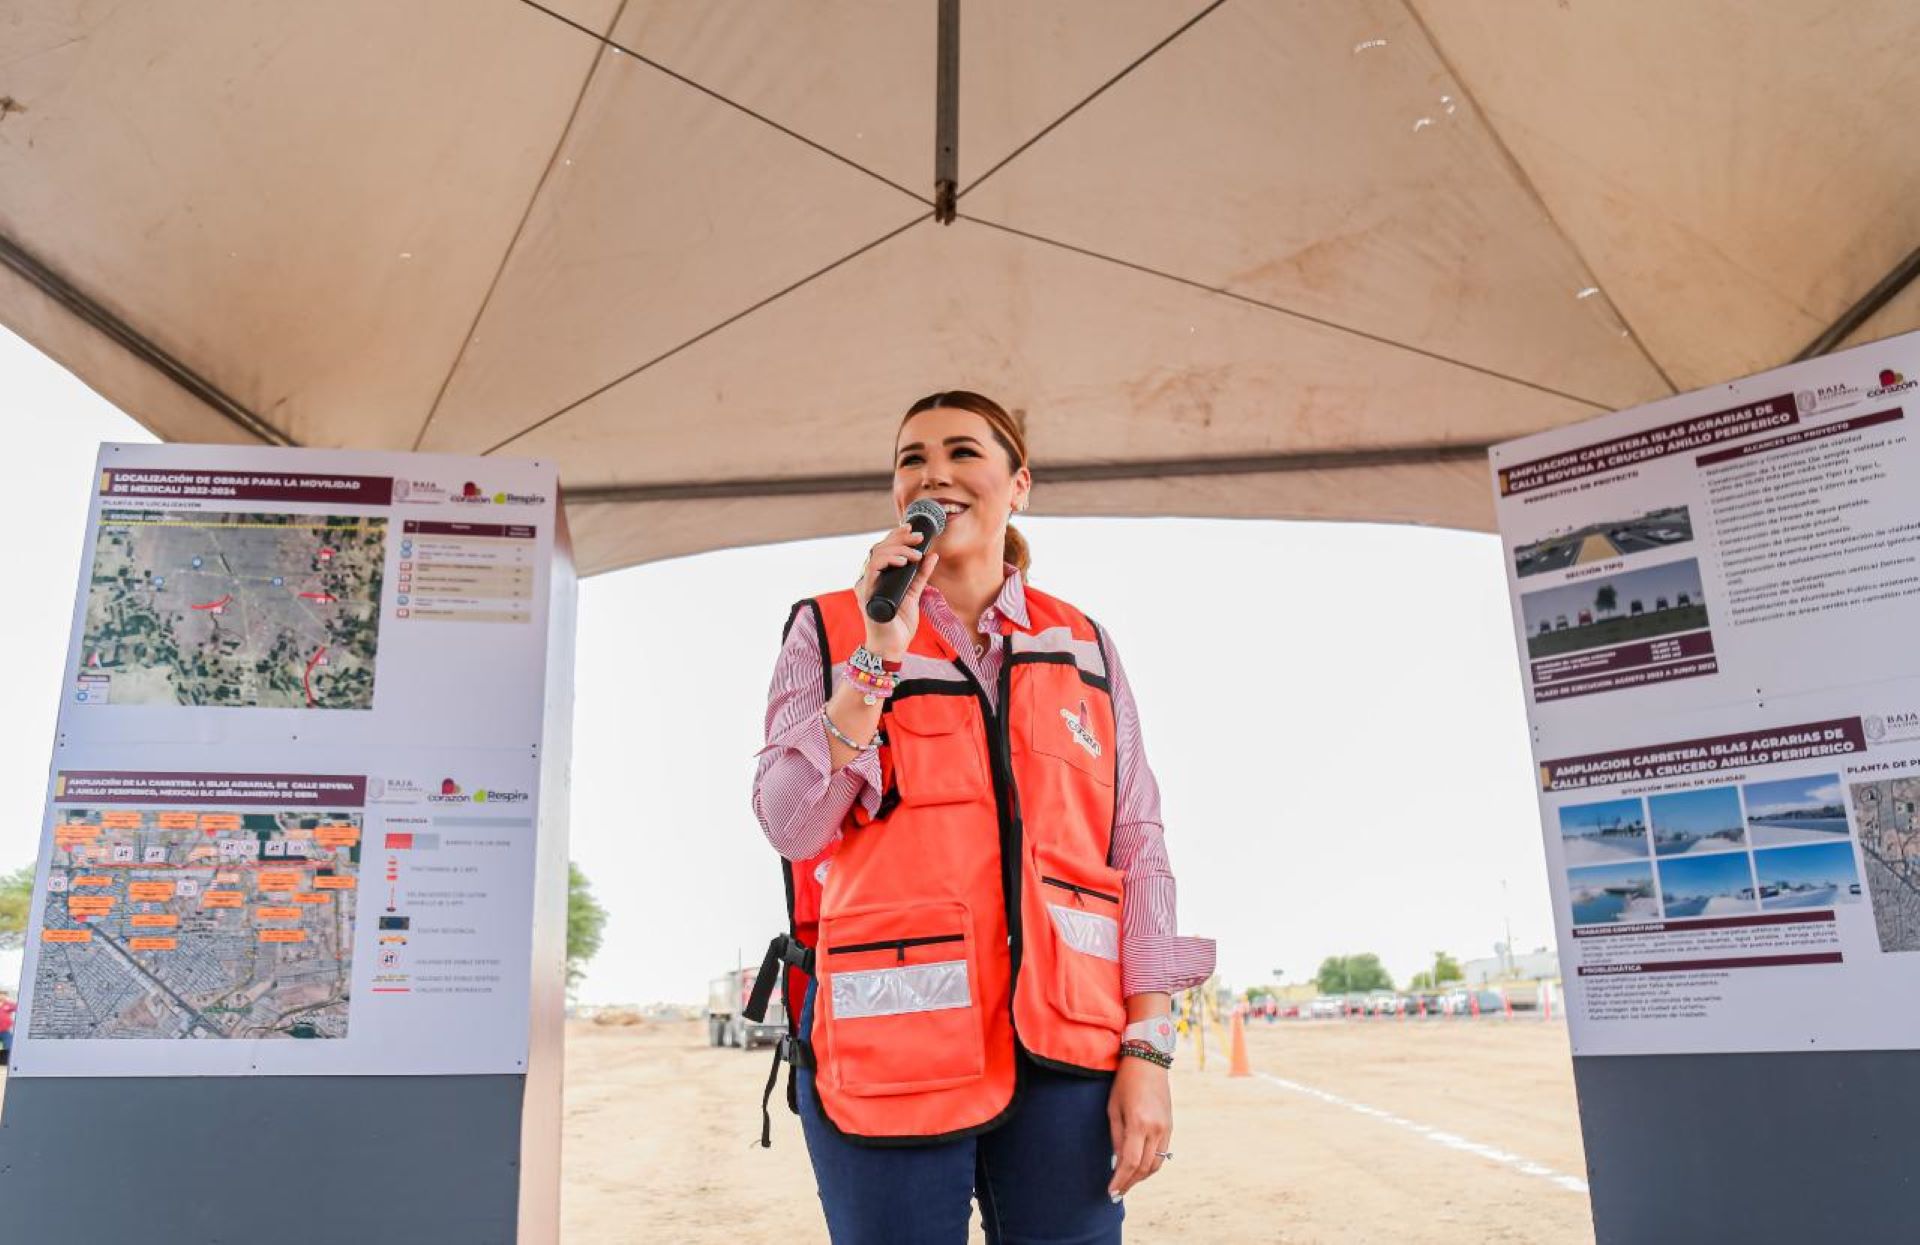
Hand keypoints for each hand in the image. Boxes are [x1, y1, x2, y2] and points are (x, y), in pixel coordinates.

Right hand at [854, 523, 938, 657]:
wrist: (892, 646)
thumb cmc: (899, 624)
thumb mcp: (914, 594)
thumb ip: (921, 575)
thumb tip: (932, 555)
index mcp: (878, 577)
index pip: (884, 549)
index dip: (896, 536)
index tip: (912, 529)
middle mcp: (869, 578)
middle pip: (880, 547)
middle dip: (900, 538)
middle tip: (918, 537)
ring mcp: (866, 584)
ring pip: (876, 554)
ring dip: (898, 549)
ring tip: (916, 554)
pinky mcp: (867, 593)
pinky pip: (873, 569)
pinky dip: (888, 561)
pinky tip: (903, 562)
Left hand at [1107, 1056, 1171, 1199]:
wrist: (1149, 1062)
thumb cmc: (1125, 1083)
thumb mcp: (1114, 1109)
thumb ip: (1117, 1137)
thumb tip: (1117, 1162)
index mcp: (1139, 1123)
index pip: (1130, 1162)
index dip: (1120, 1180)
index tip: (1111, 1191)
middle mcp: (1156, 1129)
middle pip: (1145, 1168)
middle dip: (1130, 1183)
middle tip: (1116, 1193)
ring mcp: (1166, 1128)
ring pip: (1156, 1164)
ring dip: (1141, 1177)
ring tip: (1127, 1183)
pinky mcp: (1170, 1126)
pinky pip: (1162, 1153)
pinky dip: (1151, 1165)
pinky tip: (1139, 1168)